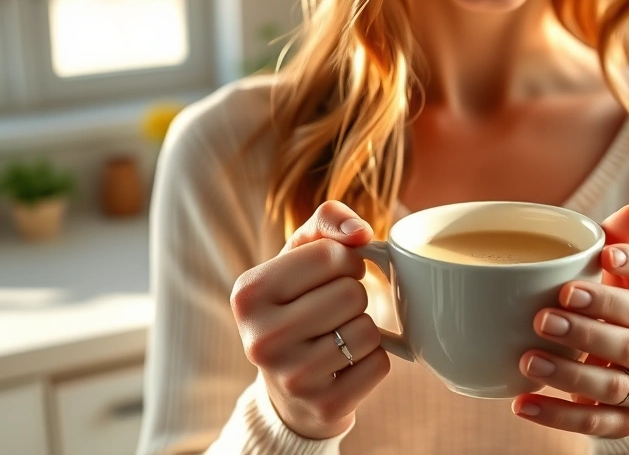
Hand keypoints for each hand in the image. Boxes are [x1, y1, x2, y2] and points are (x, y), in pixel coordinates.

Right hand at [230, 201, 389, 439]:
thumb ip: (327, 221)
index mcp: (248, 293)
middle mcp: (261, 338)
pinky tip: (345, 366)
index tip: (331, 276)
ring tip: (336, 339)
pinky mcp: (324, 406)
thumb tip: (360, 232)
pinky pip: (380, 364)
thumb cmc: (297, 305)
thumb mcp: (299, 256)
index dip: (347, 260)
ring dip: (364, 330)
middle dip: (354, 297)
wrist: (288, 389)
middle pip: (351, 294)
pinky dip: (373, 361)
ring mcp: (291, 378)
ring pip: (368, 330)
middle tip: (332, 313)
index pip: (332, 254)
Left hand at [513, 205, 628, 438]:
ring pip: (612, 383)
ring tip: (527, 359)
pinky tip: (521, 403)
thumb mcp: (615, 276)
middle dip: (586, 328)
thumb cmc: (611, 307)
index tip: (603, 257)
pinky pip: (595, 422)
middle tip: (543, 316)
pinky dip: (556, 416)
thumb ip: (618, 243)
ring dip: (568, 373)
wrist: (626, 370)